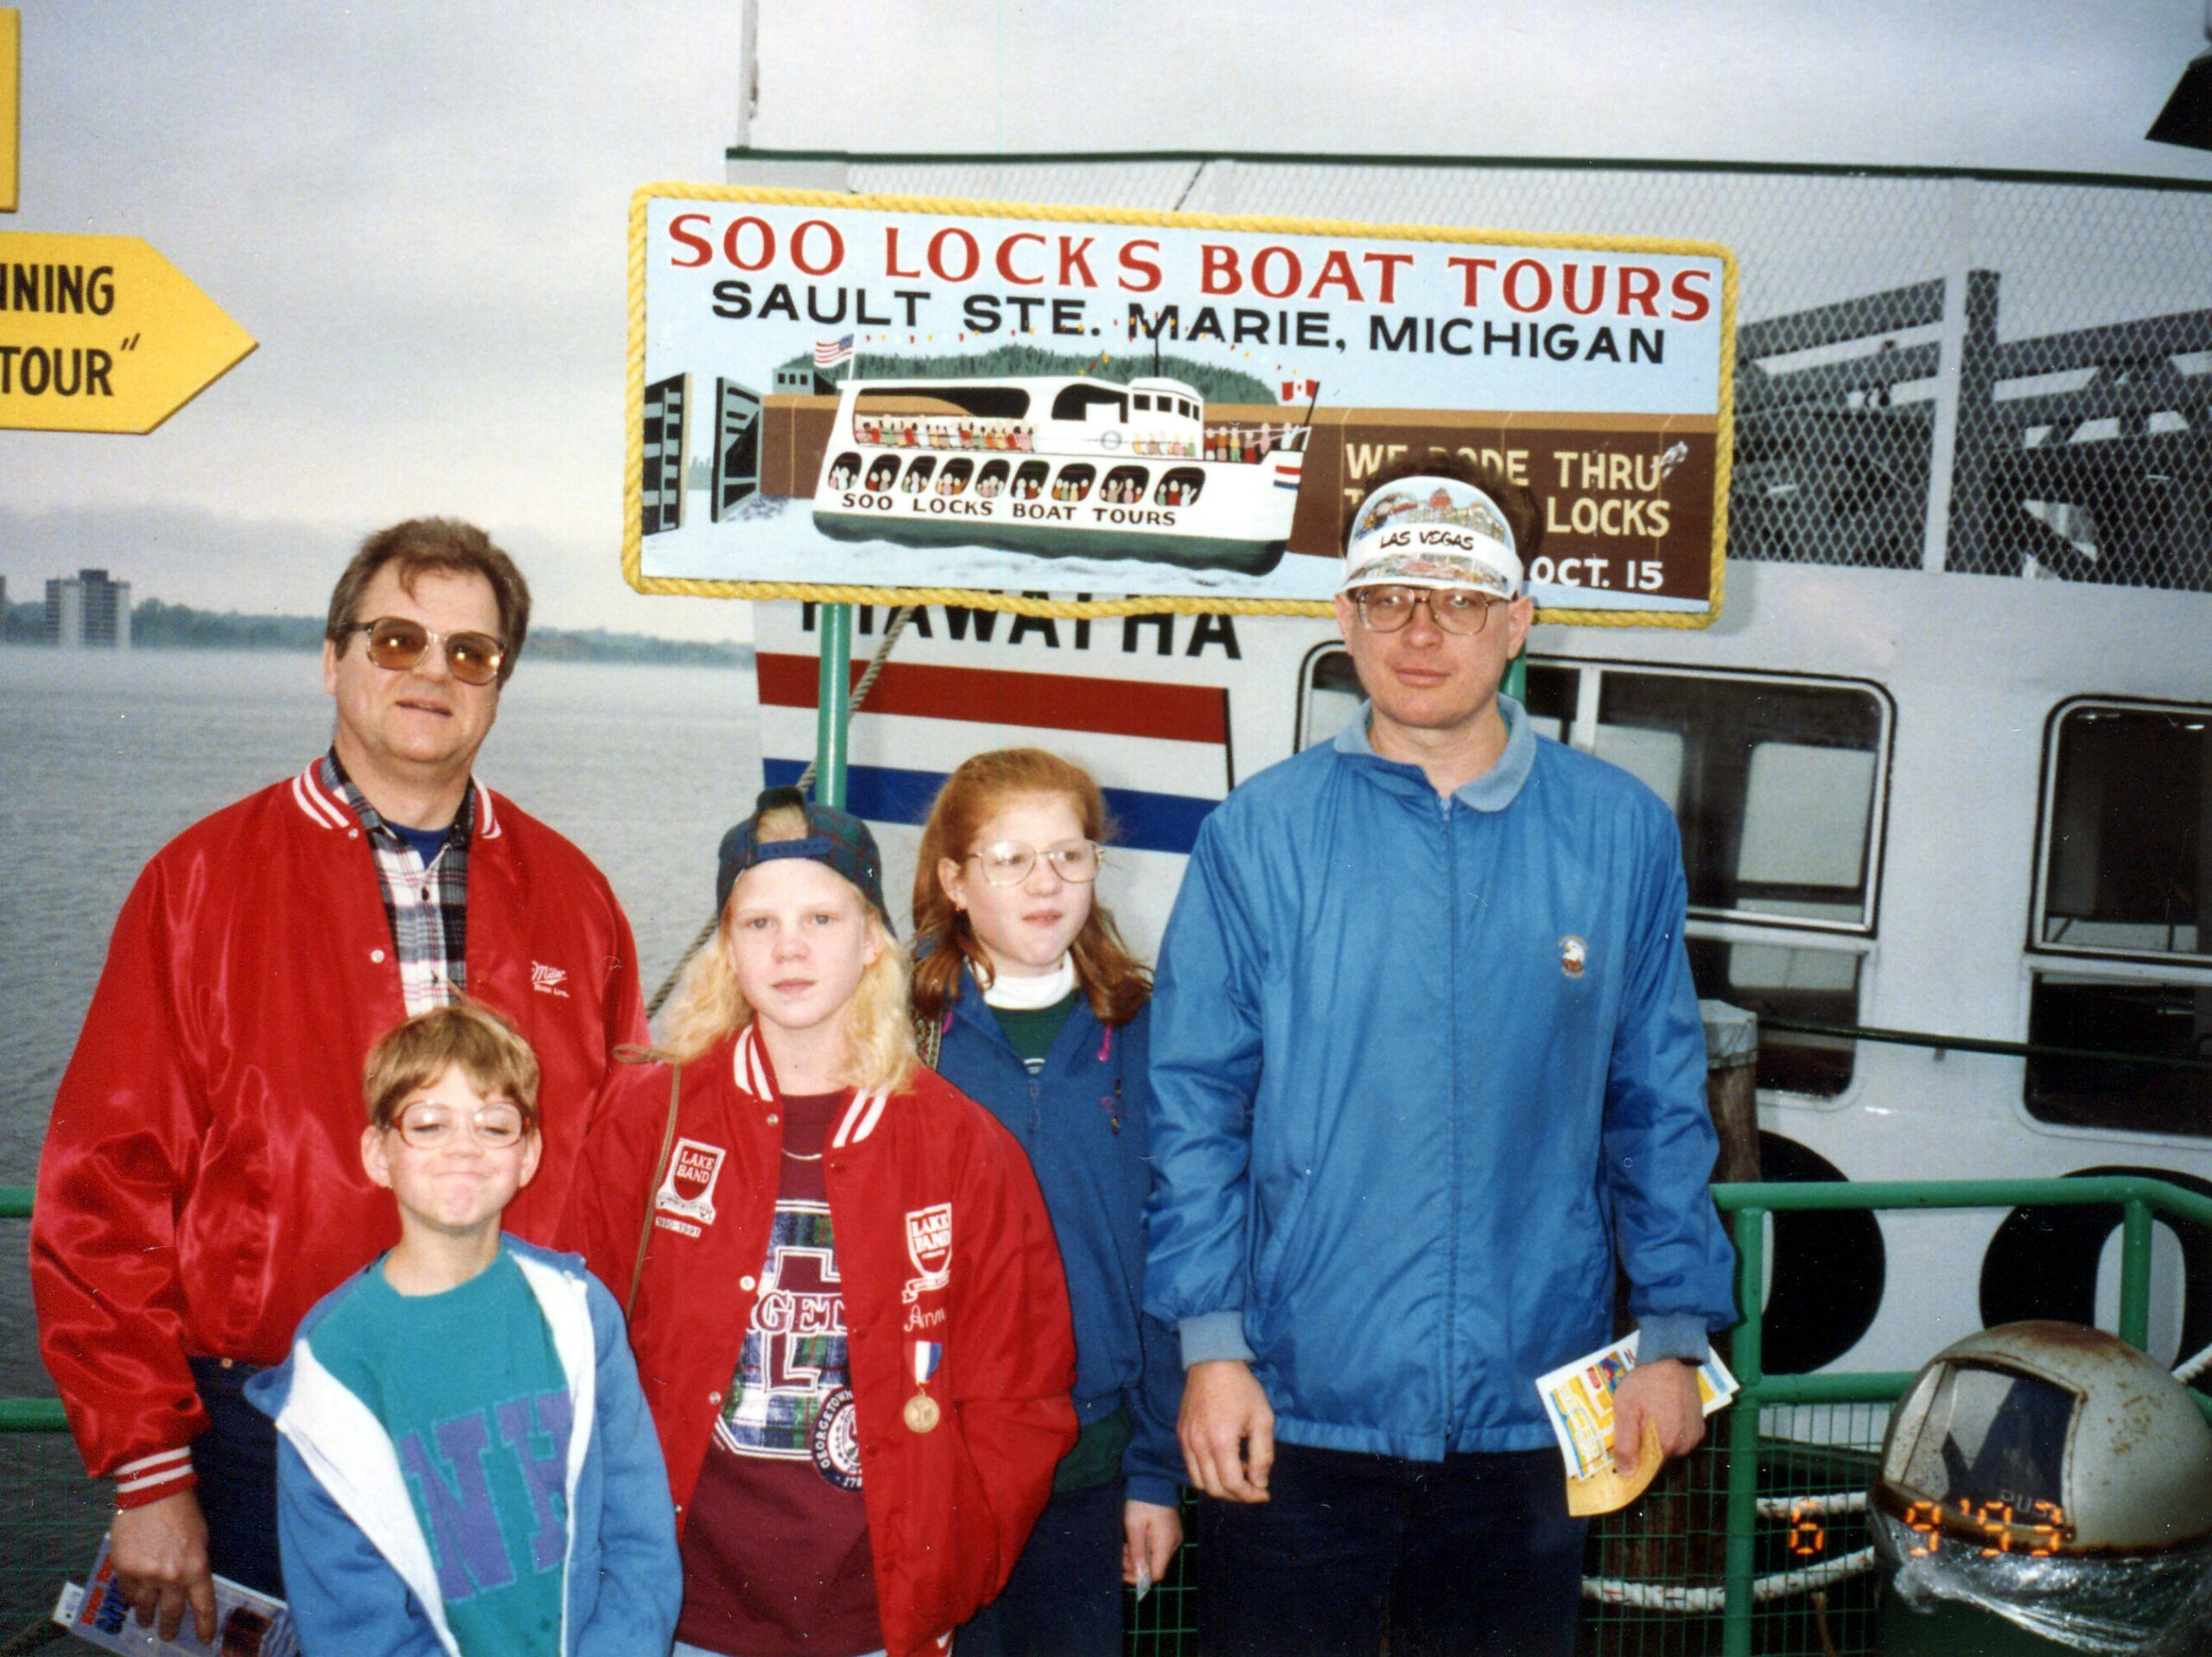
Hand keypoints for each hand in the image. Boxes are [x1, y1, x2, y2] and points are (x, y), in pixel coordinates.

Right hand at [109, 1488, 216, 1644]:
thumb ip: (194, 1566)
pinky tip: (133, 1599)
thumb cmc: (183, 1512)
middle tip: (169, 1635)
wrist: (153, 1491)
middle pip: (172, 1613)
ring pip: (145, 1607)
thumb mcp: (200, 1540)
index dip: (205, 1626)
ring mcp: (145, 1575)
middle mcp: (171, 1577)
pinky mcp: (124, 1569)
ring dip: (146, 1616)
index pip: (203, 1606)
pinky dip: (131, 1597)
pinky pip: (127, 1592)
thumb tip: (189, 1587)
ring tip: (146, 1621)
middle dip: (171, 1627)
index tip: (205, 1640)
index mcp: (196, 1569)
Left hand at [1122, 1498, 1182, 1587]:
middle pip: (1156, 1566)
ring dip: (1139, 1557)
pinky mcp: (1171, 1531)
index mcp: (1166, 1544)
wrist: (1154, 1480)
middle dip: (1136, 1566)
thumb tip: (1139, 1575)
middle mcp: (1174, 1543)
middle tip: (1121, 1555)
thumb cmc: (1142, 1502)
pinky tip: (1134, 1540)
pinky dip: (1145, 1548)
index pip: (1156, 1574)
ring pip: (1156, 1557)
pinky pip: (1158, 1548)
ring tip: (1125, 1546)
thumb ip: (1137, 1552)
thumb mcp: (1134, 1527)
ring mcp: (1174, 1537)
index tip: (1123, 1574)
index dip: (1139, 1578)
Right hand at [1178, 1359, 1273, 1502]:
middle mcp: (1198, 1445)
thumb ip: (1263, 1456)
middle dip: (1236, 1495)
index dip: (1250, 1495)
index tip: (1264, 1492)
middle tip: (1253, 1488)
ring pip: (1199, 1482)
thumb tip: (1259, 1484)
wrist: (1212, 1362)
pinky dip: (1207, 1474)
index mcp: (1221, 1441)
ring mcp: (1185, 1441)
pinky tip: (1223, 1462)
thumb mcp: (1263, 1419)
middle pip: (1214, 1489)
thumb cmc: (1242, 1389)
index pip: (1232, 1485)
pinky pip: (1191, 1466)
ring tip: (1239, 1475)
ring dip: (1220, 1487)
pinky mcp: (1180, 1434)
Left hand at [1611, 1358, 1704, 1471]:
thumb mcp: (1626, 1410)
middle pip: (1658, 1458)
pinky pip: (1680, 1436)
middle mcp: (1685, 1446)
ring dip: (1656, 1438)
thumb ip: (1626, 1444)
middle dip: (1643, 1448)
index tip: (1620, 1453)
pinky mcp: (1699, 1424)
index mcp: (1666, 1445)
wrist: (1672, 1357)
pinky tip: (1659, 1413)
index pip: (1646, 1470)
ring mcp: (1694, 1435)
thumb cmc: (1645, 1382)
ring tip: (1645, 1417)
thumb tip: (1626, 1474)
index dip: (1632, 1463)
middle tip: (1631, 1426)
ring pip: (1669, 1447)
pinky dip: (1669, 1430)